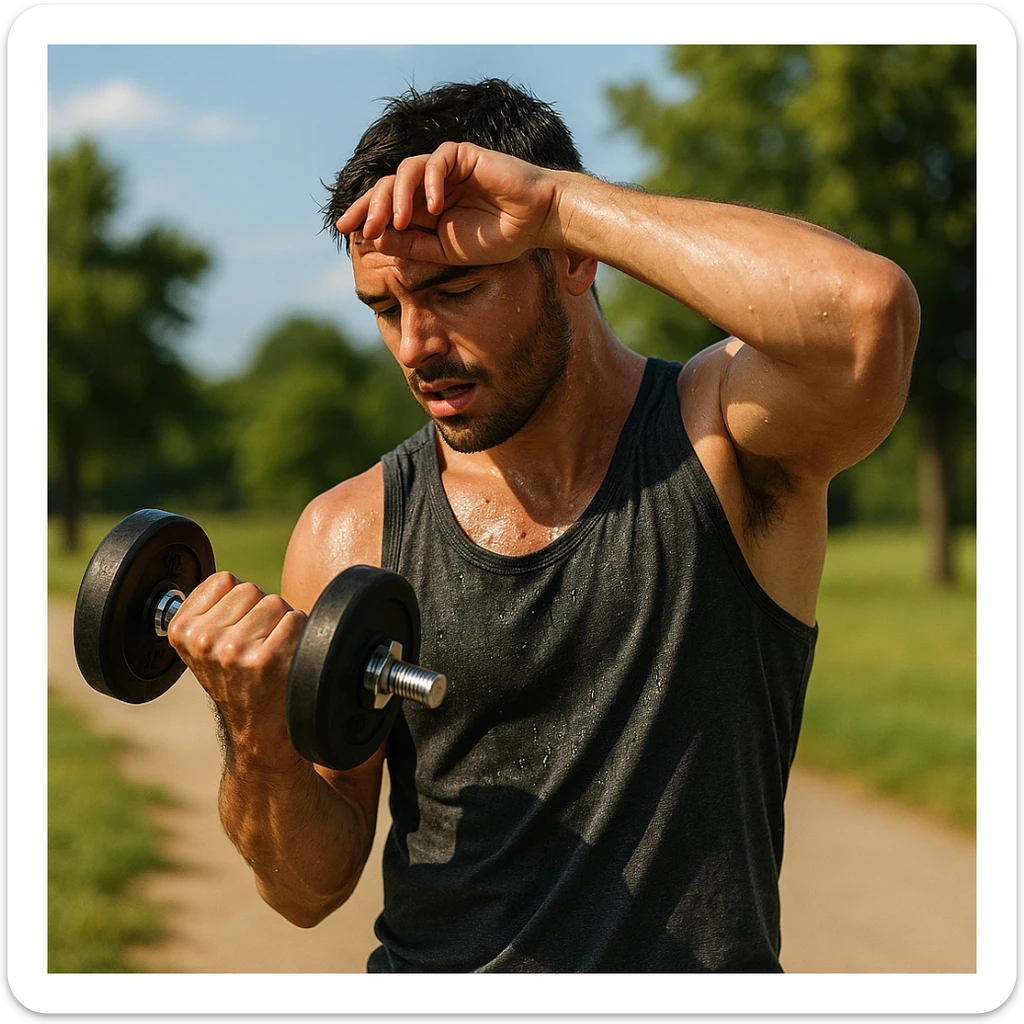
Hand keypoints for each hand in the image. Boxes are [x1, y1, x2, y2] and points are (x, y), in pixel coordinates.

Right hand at [166, 571, 307, 769]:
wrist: (259, 732)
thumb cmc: (239, 683)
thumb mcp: (205, 647)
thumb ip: (209, 611)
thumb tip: (227, 580)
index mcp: (182, 631)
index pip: (223, 580)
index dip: (238, 602)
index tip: (235, 631)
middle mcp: (203, 641)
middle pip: (251, 589)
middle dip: (260, 611)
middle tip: (256, 646)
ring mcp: (233, 651)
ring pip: (275, 602)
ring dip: (281, 623)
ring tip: (271, 653)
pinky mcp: (266, 661)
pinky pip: (296, 620)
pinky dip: (299, 635)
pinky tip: (285, 660)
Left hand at [335, 142, 564, 264]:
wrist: (535, 222)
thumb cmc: (496, 238)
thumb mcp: (445, 250)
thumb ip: (412, 245)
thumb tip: (374, 239)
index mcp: (424, 208)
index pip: (385, 206)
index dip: (364, 214)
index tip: (345, 230)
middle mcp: (429, 185)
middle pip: (387, 186)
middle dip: (371, 206)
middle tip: (364, 227)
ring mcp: (445, 168)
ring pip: (405, 171)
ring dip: (396, 197)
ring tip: (397, 222)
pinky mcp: (462, 154)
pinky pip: (436, 161)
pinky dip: (430, 183)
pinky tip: (434, 206)